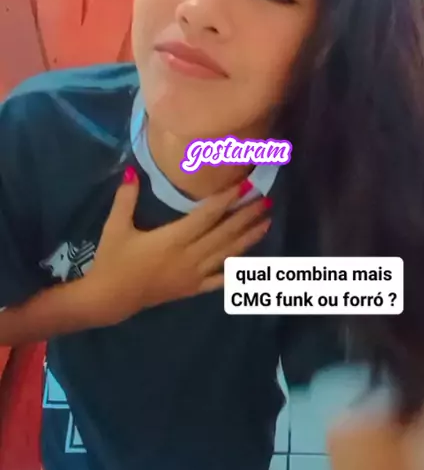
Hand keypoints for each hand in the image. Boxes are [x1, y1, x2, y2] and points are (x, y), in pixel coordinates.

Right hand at [85, 167, 271, 324]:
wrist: (110, 298)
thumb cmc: (113, 260)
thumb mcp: (116, 227)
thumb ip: (126, 198)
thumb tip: (131, 170)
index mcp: (173, 239)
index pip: (207, 216)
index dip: (227, 199)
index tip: (246, 185)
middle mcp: (189, 256)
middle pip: (224, 233)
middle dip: (246, 216)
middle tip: (265, 200)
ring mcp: (194, 275)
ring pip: (227, 255)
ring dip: (248, 239)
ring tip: (267, 223)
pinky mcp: (192, 289)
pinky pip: (219, 279)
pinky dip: (236, 271)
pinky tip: (252, 263)